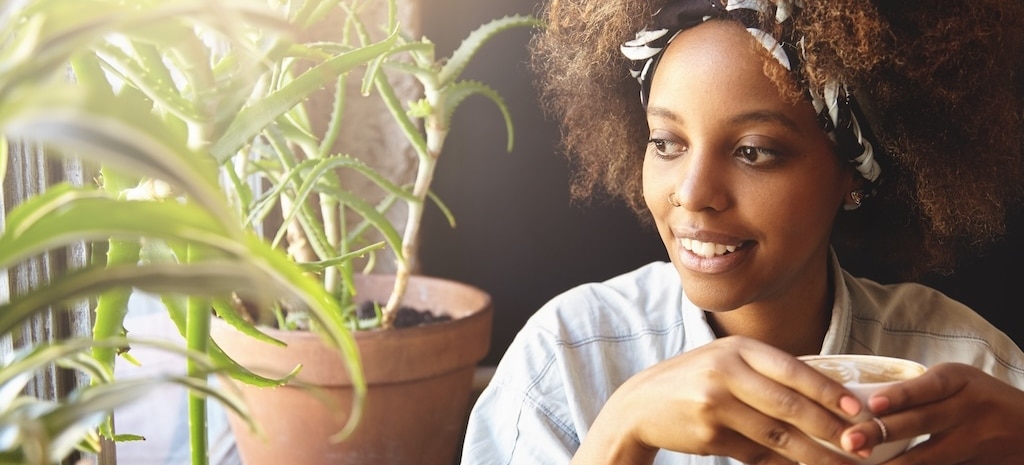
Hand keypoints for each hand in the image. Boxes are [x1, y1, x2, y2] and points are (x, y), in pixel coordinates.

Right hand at [573, 336, 863, 464]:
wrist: (640, 405)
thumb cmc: (695, 383)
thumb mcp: (727, 364)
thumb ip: (768, 376)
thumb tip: (827, 399)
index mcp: (738, 348)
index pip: (794, 369)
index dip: (829, 391)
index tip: (858, 410)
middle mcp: (726, 371)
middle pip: (789, 404)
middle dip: (829, 427)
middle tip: (859, 443)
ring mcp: (714, 403)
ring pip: (776, 434)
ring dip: (813, 453)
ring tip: (839, 463)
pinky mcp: (708, 433)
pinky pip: (755, 452)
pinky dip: (780, 462)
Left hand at [840, 363, 1023, 463]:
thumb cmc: (979, 398)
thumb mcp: (958, 382)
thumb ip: (920, 390)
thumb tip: (862, 402)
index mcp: (960, 381)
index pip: (928, 387)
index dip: (901, 396)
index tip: (873, 404)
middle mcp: (969, 409)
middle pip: (922, 422)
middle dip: (882, 432)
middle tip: (850, 440)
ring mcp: (975, 441)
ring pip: (929, 456)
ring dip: (894, 463)